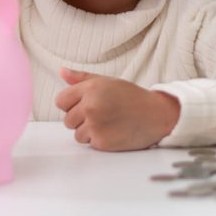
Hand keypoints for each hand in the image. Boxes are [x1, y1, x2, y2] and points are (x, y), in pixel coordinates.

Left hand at [54, 68, 180, 150]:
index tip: (85, 104)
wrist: (156, 115)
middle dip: (81, 119)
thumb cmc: (132, 97)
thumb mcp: (108, 81)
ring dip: (89, 131)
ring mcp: (95, 124)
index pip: (60, 101)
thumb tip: (61, 72)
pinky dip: (99, 140)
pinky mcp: (102, 141)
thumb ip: (82, 78)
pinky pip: (89, 143)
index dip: (71, 104)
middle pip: (67, 120)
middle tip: (102, 114)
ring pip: (77, 134)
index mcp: (90, 88)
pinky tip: (113, 131)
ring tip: (108, 123)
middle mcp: (91, 106)